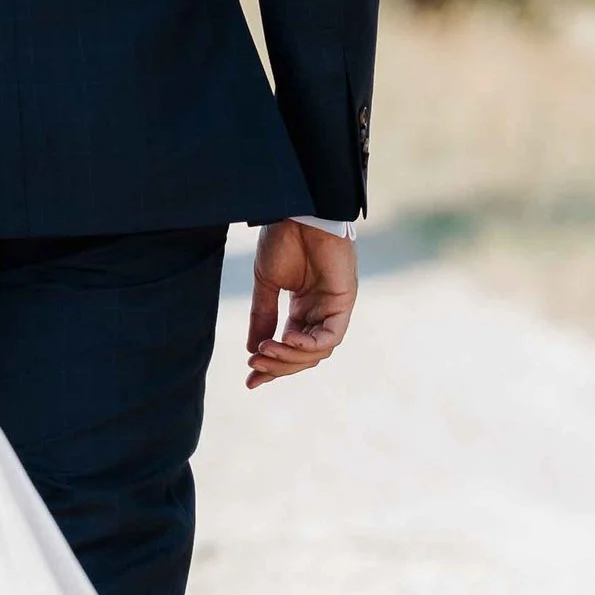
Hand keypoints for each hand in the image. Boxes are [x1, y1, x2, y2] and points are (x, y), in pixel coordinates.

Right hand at [244, 219, 358, 390]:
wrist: (297, 213)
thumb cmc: (283, 239)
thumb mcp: (267, 284)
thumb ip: (263, 316)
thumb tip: (253, 349)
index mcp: (303, 308)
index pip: (290, 347)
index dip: (272, 367)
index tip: (250, 381)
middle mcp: (320, 312)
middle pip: (304, 356)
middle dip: (278, 365)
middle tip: (254, 365)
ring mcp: (334, 308)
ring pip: (318, 351)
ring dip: (289, 356)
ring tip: (265, 349)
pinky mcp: (344, 302)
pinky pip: (330, 337)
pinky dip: (308, 344)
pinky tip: (285, 338)